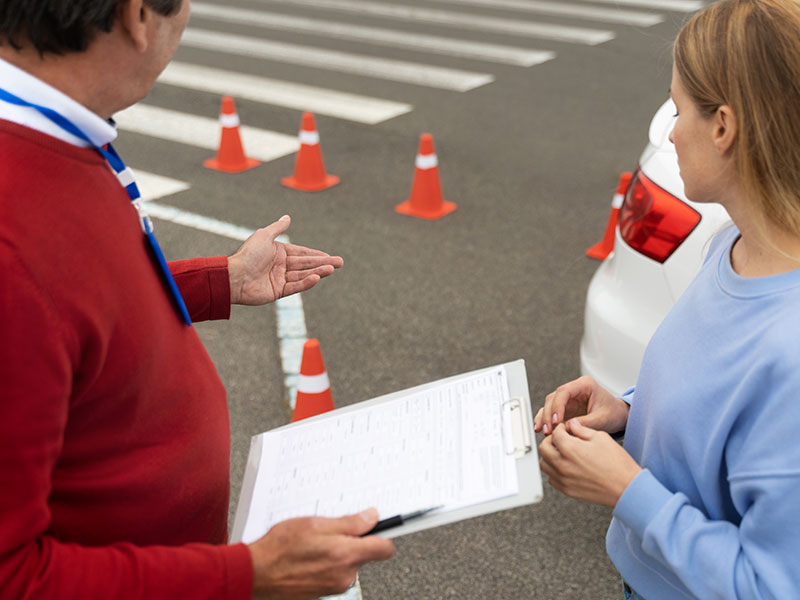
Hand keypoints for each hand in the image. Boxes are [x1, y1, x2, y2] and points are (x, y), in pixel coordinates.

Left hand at [228, 215, 343, 305]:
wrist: (234, 277)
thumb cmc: (247, 255)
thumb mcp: (263, 236)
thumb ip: (277, 228)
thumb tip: (288, 217)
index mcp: (278, 253)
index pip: (302, 253)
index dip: (316, 254)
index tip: (330, 256)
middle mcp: (280, 266)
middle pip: (306, 264)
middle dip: (323, 263)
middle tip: (340, 263)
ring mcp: (280, 279)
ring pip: (303, 275)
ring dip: (318, 272)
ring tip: (332, 269)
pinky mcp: (278, 291)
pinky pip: (295, 286)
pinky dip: (306, 283)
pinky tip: (317, 278)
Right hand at [248, 508, 394, 598]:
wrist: (256, 574)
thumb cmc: (279, 548)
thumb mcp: (315, 524)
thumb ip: (348, 523)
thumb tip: (371, 518)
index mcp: (346, 555)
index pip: (384, 548)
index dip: (383, 534)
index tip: (382, 525)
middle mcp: (344, 575)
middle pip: (365, 554)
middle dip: (353, 540)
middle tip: (332, 529)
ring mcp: (334, 586)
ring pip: (348, 563)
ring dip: (337, 551)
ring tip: (314, 543)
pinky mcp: (323, 592)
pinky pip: (334, 573)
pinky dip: (327, 563)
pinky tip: (309, 555)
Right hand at [534, 376, 628, 435]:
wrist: (619, 416)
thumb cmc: (614, 413)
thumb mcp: (602, 419)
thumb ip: (585, 422)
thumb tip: (567, 427)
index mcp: (585, 385)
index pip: (564, 392)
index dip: (557, 406)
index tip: (556, 421)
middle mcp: (574, 390)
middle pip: (554, 398)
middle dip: (549, 414)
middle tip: (549, 430)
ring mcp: (569, 399)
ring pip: (550, 405)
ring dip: (545, 418)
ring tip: (544, 431)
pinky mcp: (566, 408)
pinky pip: (552, 412)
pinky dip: (546, 420)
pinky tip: (542, 429)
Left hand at [538, 419, 641, 506]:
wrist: (626, 488)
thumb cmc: (617, 463)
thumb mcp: (600, 437)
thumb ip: (581, 429)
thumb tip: (571, 424)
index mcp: (569, 448)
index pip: (555, 433)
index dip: (560, 428)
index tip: (565, 429)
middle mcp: (562, 464)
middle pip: (543, 448)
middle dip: (550, 440)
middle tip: (560, 439)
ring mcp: (563, 479)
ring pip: (544, 464)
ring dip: (549, 456)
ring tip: (561, 453)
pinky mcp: (567, 490)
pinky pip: (551, 478)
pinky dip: (554, 471)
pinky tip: (565, 466)